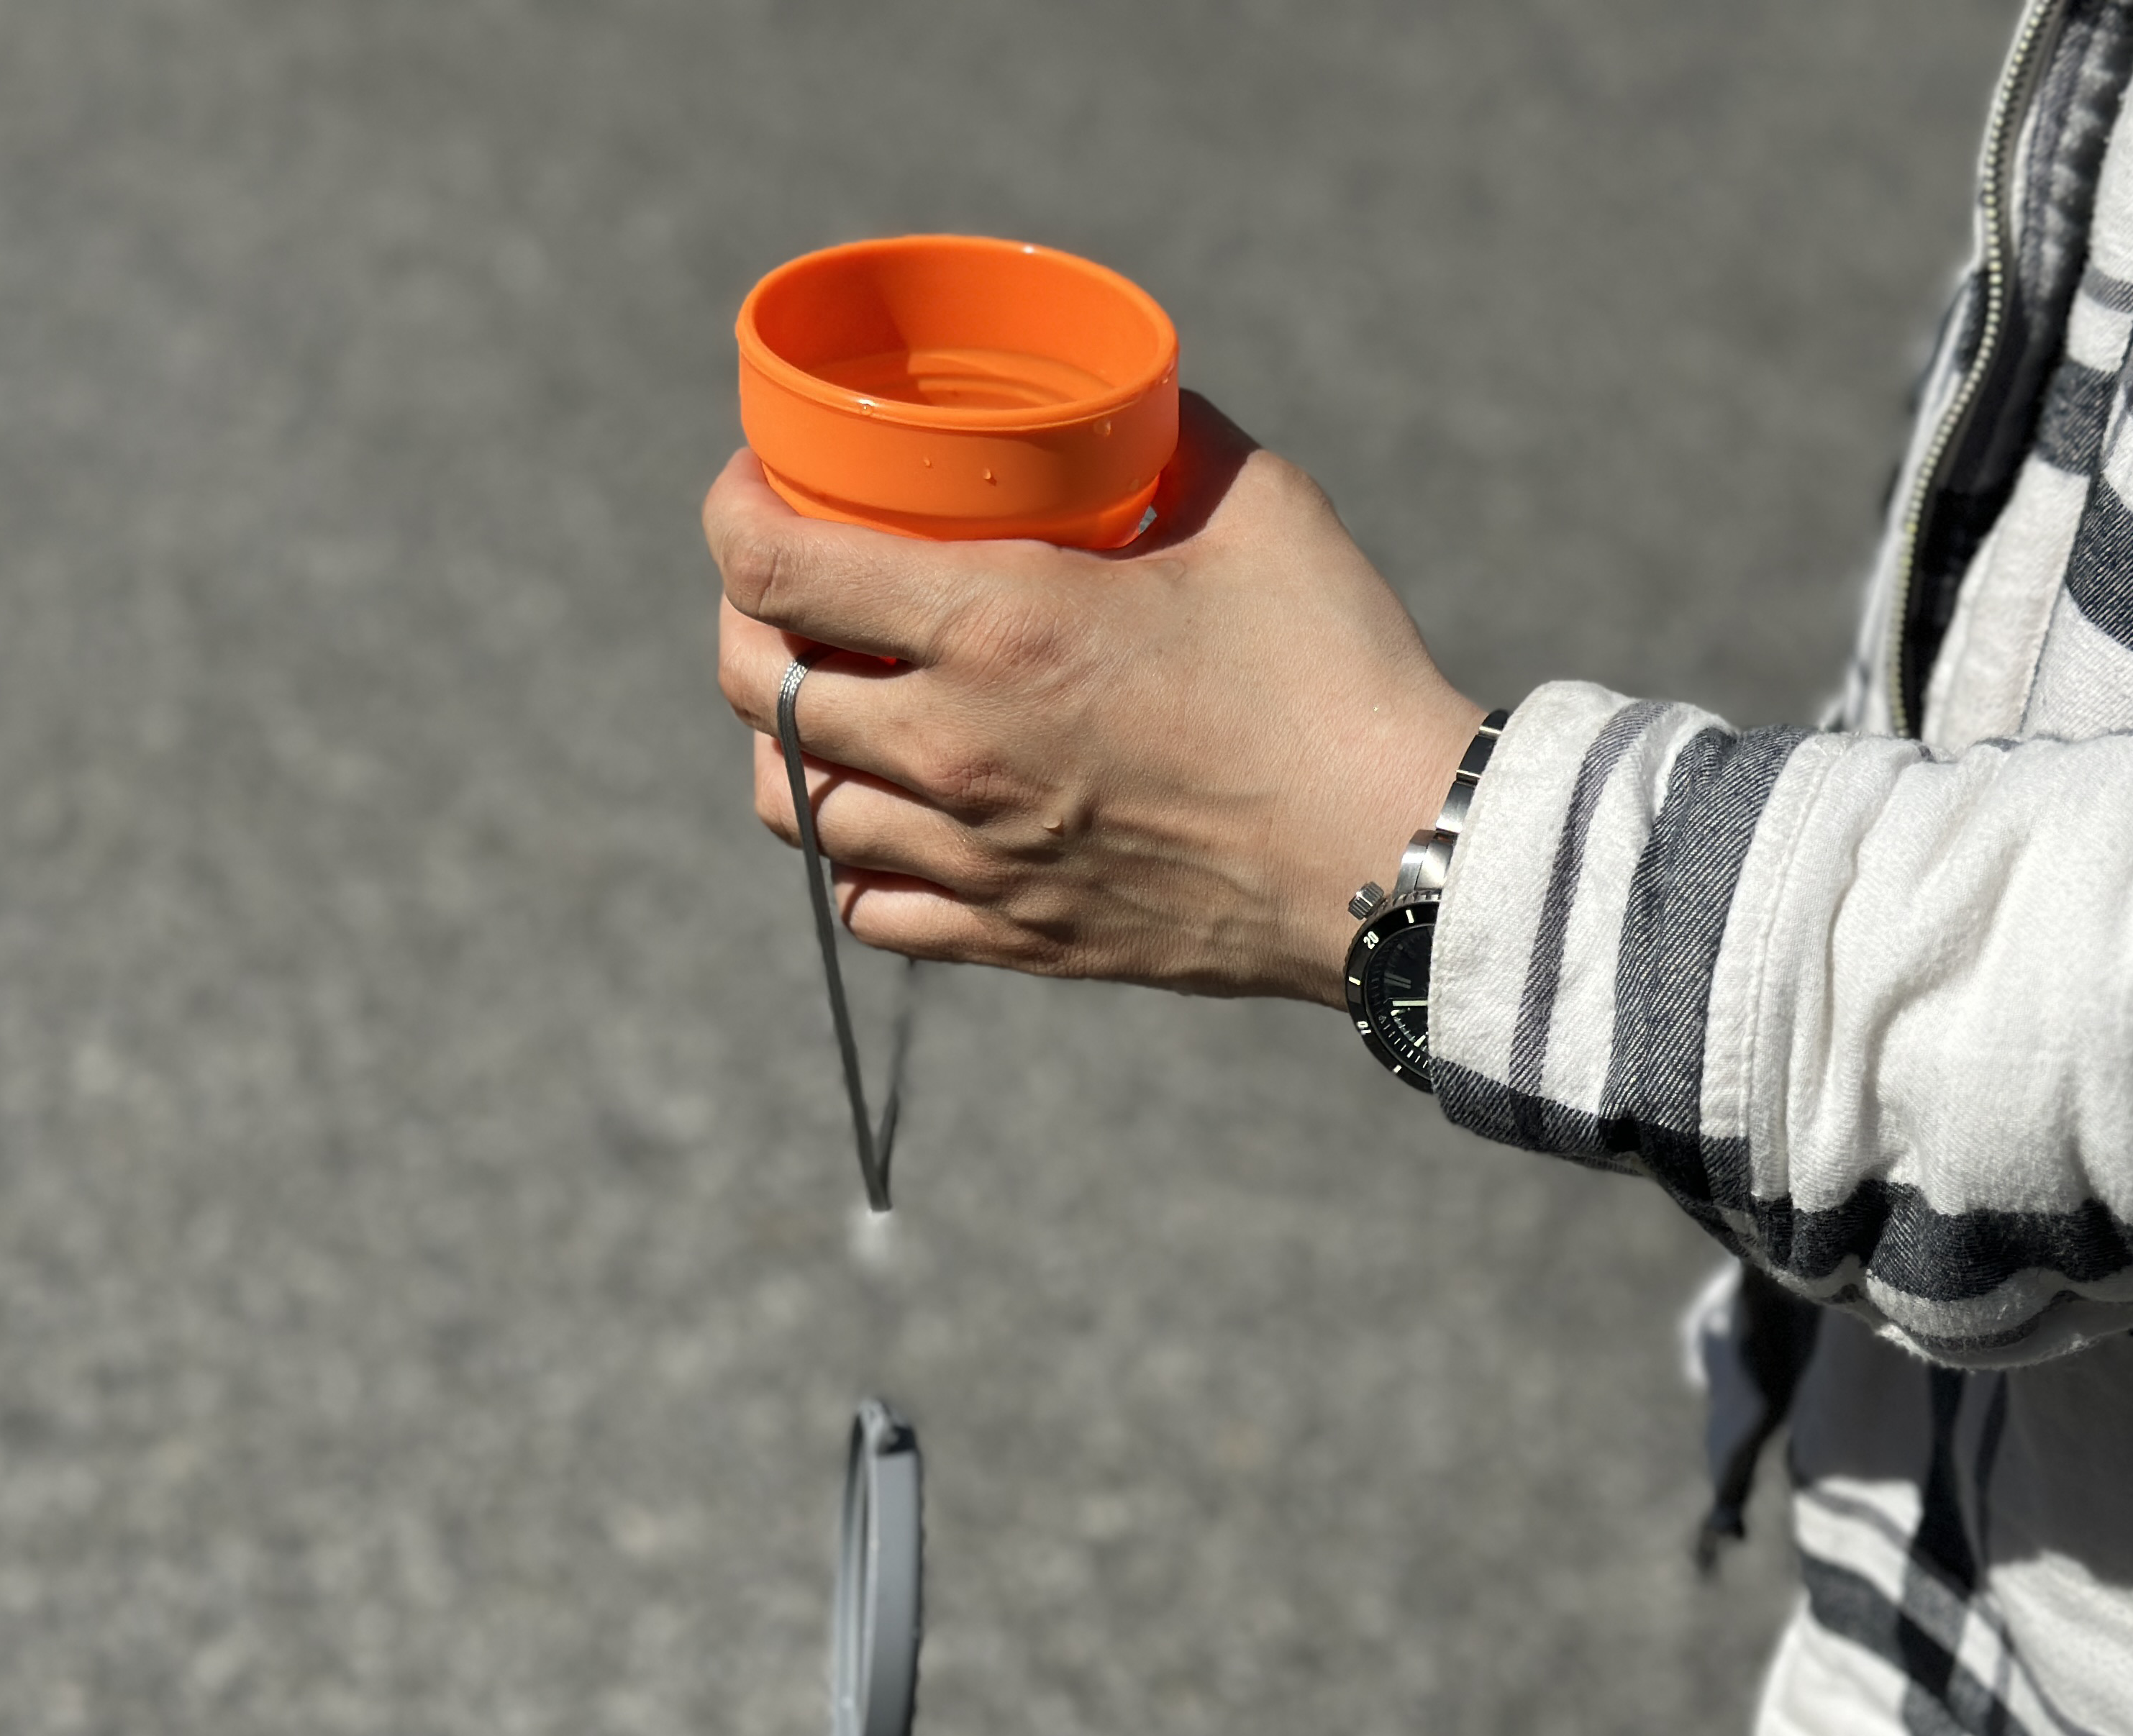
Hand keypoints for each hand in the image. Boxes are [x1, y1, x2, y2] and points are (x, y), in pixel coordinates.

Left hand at [705, 396, 1481, 1005]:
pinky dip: (851, 858)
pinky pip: (867, 909)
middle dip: (741, 621)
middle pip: (753, 687)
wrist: (1399, 859)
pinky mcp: (1016, 935)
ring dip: (788, 743)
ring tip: (828, 703)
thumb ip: (1165, 438)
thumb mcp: (1255, 509)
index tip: (752, 485)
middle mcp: (958, 748)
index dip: (732, 510)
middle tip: (783, 588)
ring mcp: (977, 855)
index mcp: (997, 626)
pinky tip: (889, 816)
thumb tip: (1116, 403)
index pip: (775, 566)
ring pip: (794, 807)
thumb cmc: (1336, 675)